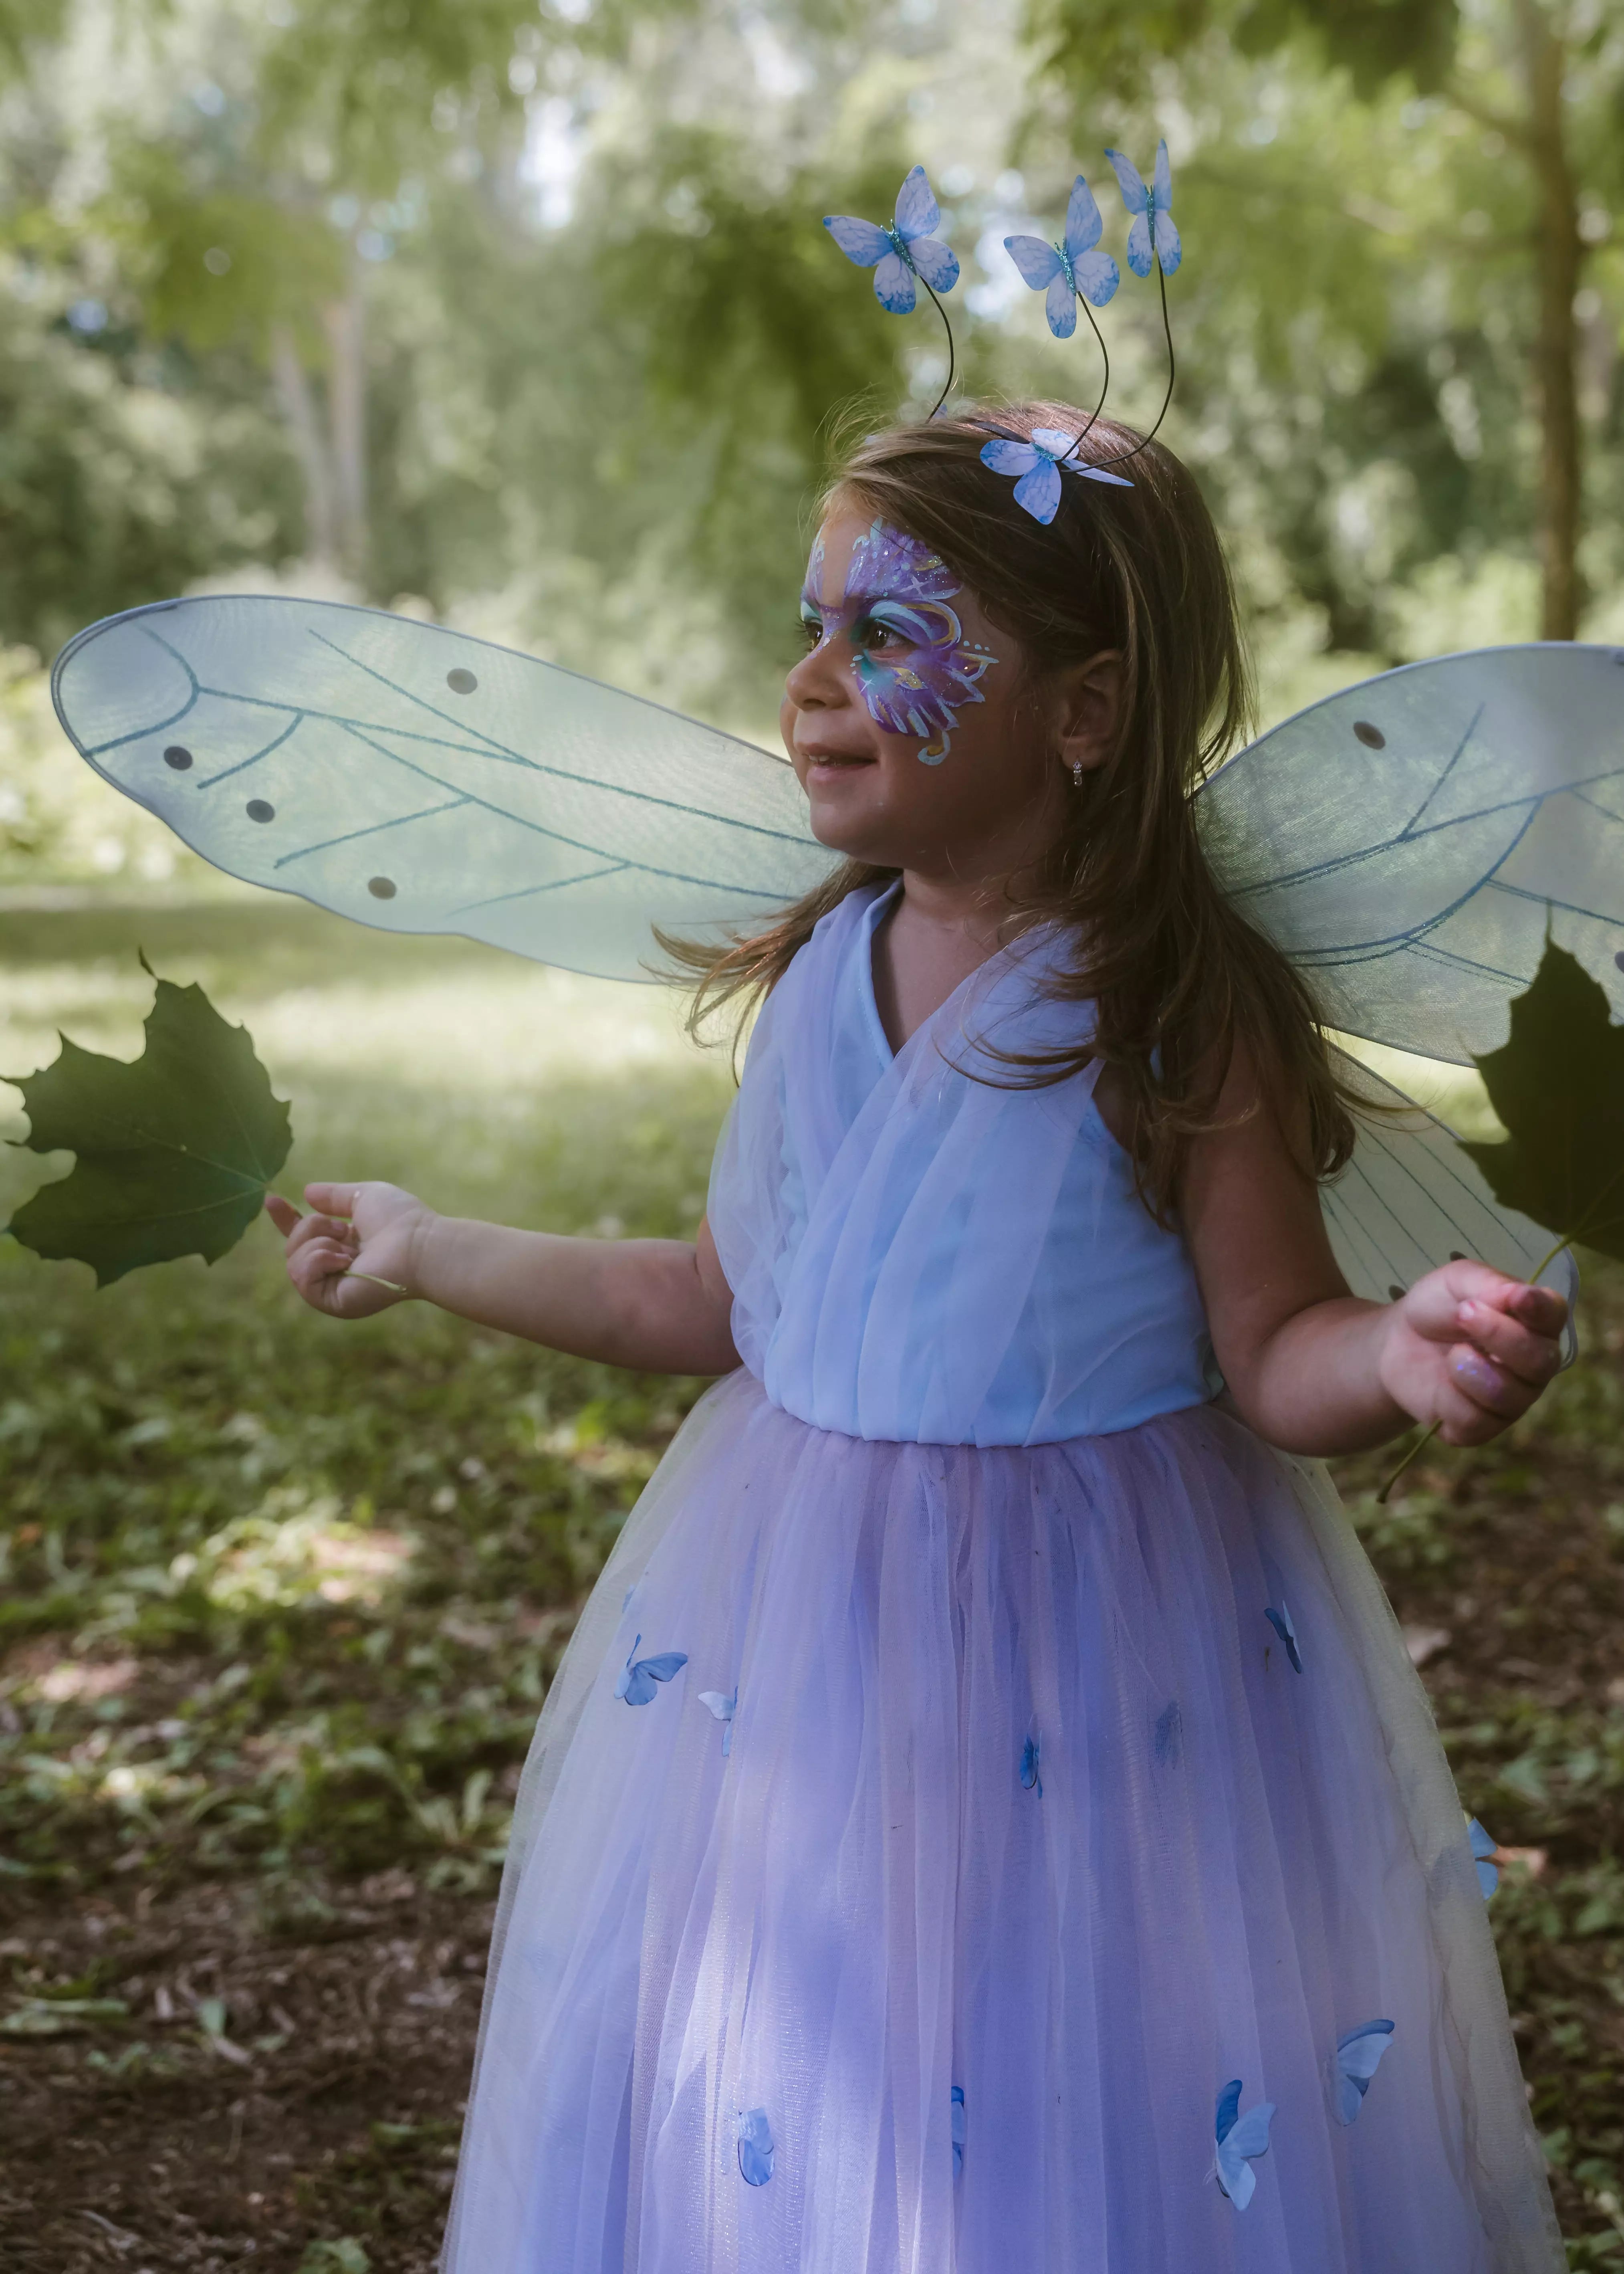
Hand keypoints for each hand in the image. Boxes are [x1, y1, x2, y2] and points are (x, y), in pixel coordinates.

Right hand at [264, 1182, 434, 1319]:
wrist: (418, 1245)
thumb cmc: (400, 1220)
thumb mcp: (362, 1197)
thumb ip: (334, 1196)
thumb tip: (306, 1193)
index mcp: (344, 1246)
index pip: (304, 1237)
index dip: (285, 1220)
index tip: (271, 1199)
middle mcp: (336, 1270)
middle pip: (292, 1246)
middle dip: (311, 1227)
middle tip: (344, 1228)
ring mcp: (334, 1288)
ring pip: (292, 1261)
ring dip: (317, 1243)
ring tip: (349, 1247)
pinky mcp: (333, 1303)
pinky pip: (301, 1278)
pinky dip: (318, 1260)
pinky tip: (344, 1259)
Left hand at [1376, 1261, 1566, 1445]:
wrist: (1396, 1342)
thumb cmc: (1437, 1307)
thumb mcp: (1457, 1281)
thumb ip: (1490, 1284)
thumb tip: (1522, 1293)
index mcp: (1535, 1322)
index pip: (1554, 1316)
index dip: (1541, 1309)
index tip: (1517, 1298)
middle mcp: (1534, 1364)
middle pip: (1540, 1362)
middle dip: (1499, 1336)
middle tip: (1463, 1314)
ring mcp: (1513, 1400)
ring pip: (1510, 1396)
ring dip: (1472, 1369)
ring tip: (1452, 1352)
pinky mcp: (1481, 1427)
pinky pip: (1476, 1420)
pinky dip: (1451, 1396)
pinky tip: (1443, 1381)